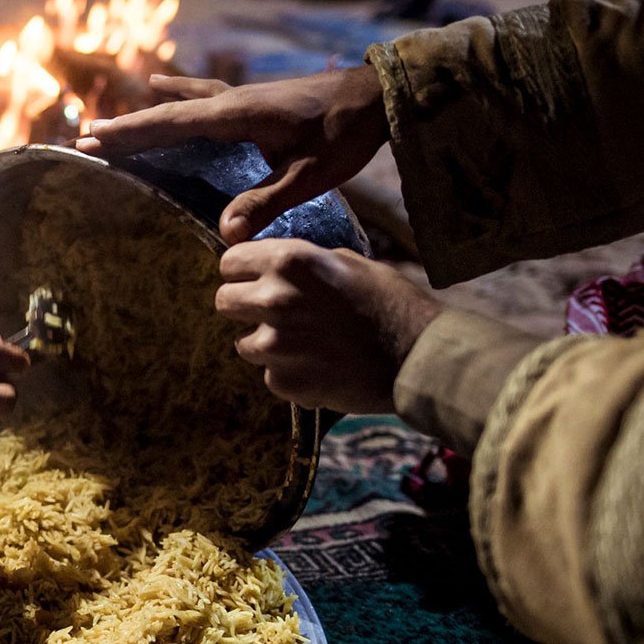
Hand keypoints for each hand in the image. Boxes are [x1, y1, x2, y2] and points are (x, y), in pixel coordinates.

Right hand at [75, 66, 389, 244]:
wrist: (377, 96)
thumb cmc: (345, 134)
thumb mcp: (308, 175)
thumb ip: (266, 202)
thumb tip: (224, 233)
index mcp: (236, 115)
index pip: (171, 124)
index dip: (130, 135)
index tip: (93, 141)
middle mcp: (230, 101)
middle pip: (166, 114)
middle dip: (125, 129)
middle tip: (83, 138)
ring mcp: (239, 98)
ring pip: (179, 104)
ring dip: (143, 115)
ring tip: (108, 121)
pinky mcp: (250, 100)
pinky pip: (199, 95)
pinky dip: (175, 92)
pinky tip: (161, 83)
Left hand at [215, 240, 442, 411]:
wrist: (419, 358)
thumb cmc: (391, 303)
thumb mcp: (346, 263)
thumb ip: (301, 263)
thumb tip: (269, 264)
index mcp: (290, 262)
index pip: (229, 262)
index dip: (242, 271)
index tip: (252, 279)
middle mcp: (275, 300)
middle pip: (224, 302)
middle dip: (244, 306)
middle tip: (272, 313)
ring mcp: (276, 345)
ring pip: (243, 343)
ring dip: (265, 343)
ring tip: (305, 343)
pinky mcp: (284, 382)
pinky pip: (270, 375)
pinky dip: (287, 373)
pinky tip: (320, 366)